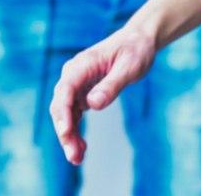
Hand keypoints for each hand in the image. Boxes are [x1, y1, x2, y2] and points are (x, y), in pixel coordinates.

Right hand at [50, 23, 157, 164]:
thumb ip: (112, 85)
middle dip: (65, 132)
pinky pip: (74, 115)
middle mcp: (73, 75)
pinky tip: (81, 149)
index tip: (66, 132)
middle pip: (61, 107)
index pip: (65, 91)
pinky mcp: (82, 94)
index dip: (63, 113)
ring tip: (77, 159)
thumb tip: (93, 105)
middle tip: (74, 156)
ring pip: (66, 115)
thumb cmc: (135, 51)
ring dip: (69, 137)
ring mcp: (76, 85)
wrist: (138, 42)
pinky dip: (76, 131)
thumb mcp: (130, 66)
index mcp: (81, 66)